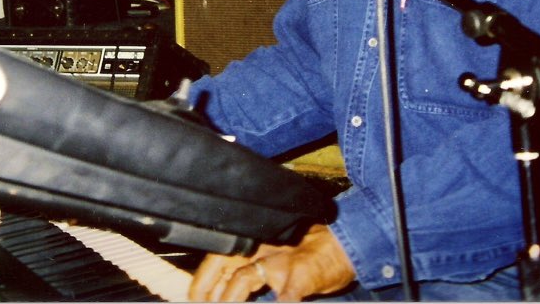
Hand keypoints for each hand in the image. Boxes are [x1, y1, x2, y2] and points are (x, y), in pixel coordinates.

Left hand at [188, 224, 355, 301]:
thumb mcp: (276, 258)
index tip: (193, 298)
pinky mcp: (301, 277)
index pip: (217, 259)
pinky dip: (278, 303)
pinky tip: (278, 303)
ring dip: (229, 298)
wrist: (346, 242)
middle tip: (198, 303)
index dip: (202, 281)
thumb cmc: (310, 253)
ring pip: (243, 279)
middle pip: (221, 264)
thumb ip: (251, 272)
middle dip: (205, 288)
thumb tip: (225, 293)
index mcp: (254, 246)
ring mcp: (281, 264)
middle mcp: (262, 251)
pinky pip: (284, 296)